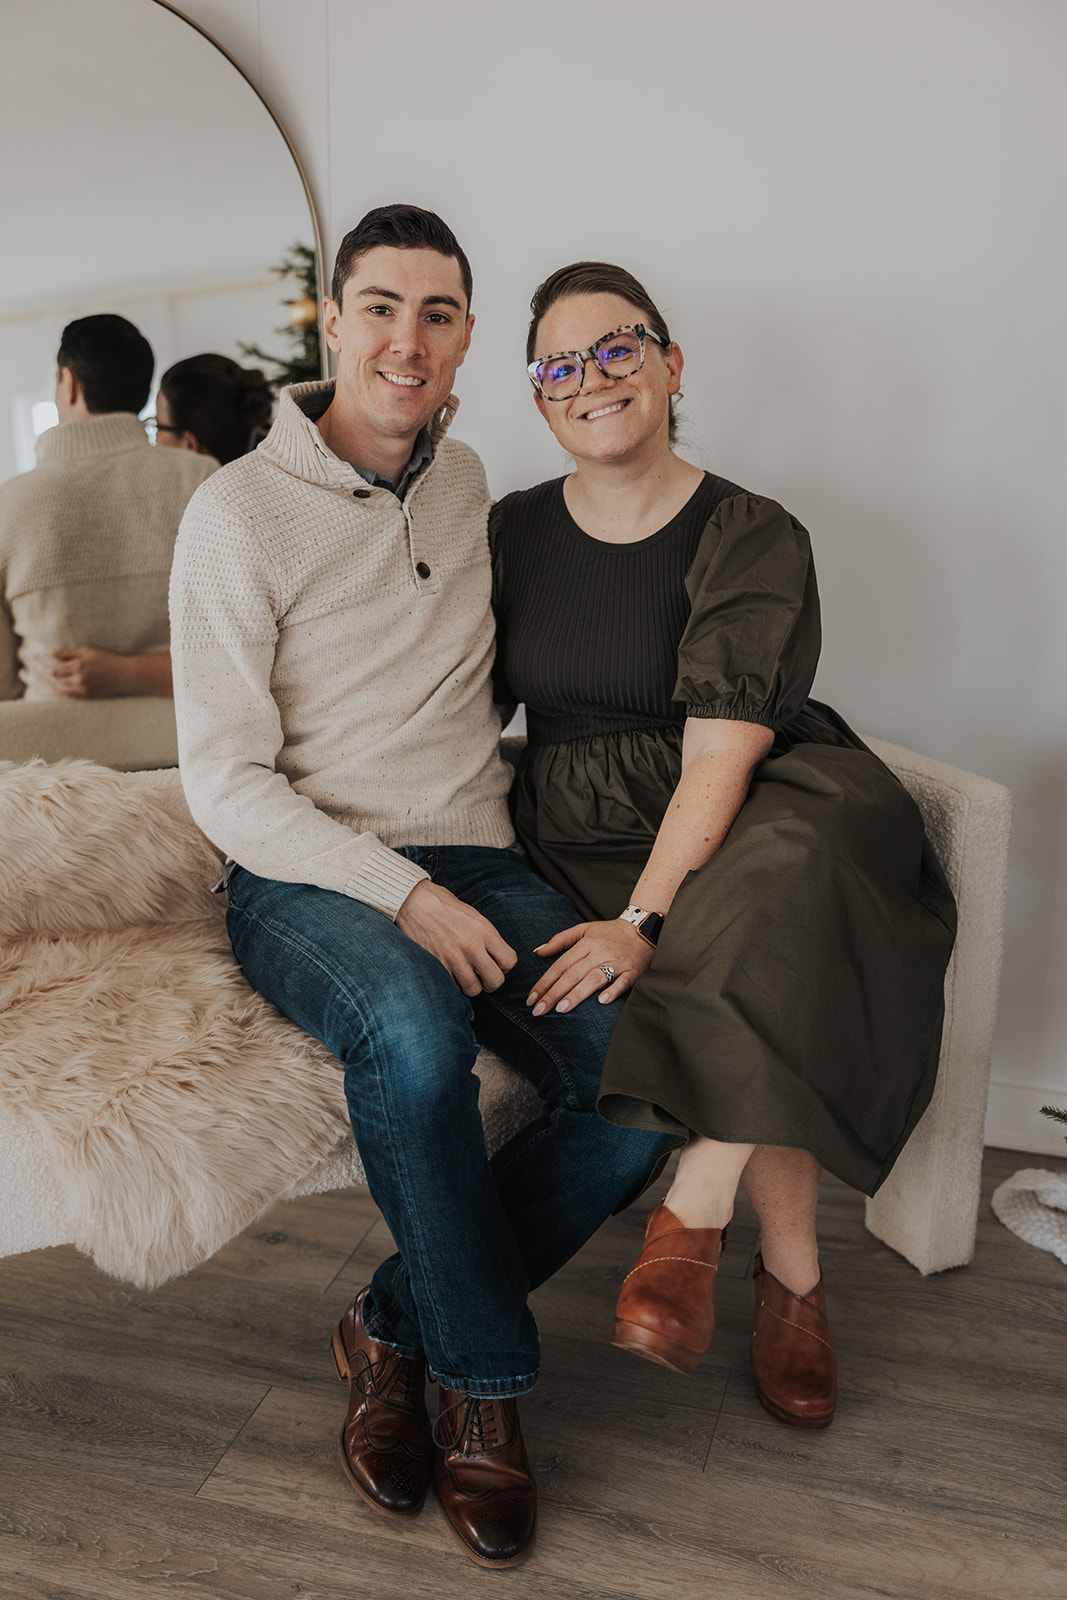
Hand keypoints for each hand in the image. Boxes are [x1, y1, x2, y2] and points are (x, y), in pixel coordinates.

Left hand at [49, 647, 130, 698]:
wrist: (122, 675)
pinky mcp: (87, 696)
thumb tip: (53, 653)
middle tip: (49, 674)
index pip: (56, 670)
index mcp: (78, 666)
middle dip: (52, 677)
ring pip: (63, 690)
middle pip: (58, 680)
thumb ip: (69, 653)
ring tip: (54, 683)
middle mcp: (78, 679)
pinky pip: (71, 696)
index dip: (48, 669)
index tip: (45, 668)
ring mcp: (83, 689)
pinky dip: (64, 693)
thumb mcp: (88, 652)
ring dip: (57, 686)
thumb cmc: (106, 660)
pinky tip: (62, 691)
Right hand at [395, 879, 516, 997]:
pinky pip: (453, 987)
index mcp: (485, 931)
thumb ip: (488, 938)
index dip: (504, 966)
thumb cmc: (444, 907)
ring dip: (470, 984)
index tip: (495, 963)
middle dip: (491, 981)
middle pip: (495, 981)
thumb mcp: (474, 917)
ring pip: (473, 989)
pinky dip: (453, 984)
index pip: (509, 962)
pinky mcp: (436, 965)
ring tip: (464, 973)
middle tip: (482, 974)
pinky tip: (450, 972)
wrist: (413, 902)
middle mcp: (471, 946)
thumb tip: (498, 959)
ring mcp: (453, 958)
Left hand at [526, 919, 654, 1014]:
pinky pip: (622, 982)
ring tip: (561, 1009)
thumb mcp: (584, 929)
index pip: (560, 965)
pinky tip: (601, 1002)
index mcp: (586, 943)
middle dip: (554, 993)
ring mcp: (617, 962)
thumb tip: (537, 951)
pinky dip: (613, 991)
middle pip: (573, 974)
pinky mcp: (633, 971)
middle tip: (539, 1010)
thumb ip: (560, 940)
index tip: (531, 998)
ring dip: (577, 994)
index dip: (545, 981)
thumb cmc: (610, 933)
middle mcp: (600, 952)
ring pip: (594, 978)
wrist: (643, 929)